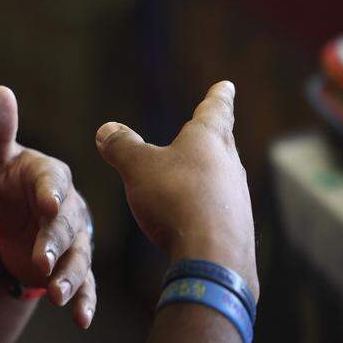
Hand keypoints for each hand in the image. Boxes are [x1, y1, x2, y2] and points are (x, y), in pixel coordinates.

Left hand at [0, 86, 95, 327]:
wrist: (12, 221)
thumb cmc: (3, 184)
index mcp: (49, 175)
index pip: (52, 182)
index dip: (50, 193)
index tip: (46, 204)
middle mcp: (68, 206)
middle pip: (65, 224)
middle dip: (54, 243)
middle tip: (42, 262)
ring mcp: (75, 238)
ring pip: (78, 257)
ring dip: (70, 276)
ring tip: (57, 296)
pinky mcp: (75, 265)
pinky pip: (85, 283)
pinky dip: (85, 300)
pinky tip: (82, 319)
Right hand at [95, 81, 257, 299]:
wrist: (212, 257)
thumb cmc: (175, 200)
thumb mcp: (138, 168)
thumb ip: (122, 147)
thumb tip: (106, 129)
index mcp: (207, 139)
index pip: (215, 110)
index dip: (218, 97)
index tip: (226, 86)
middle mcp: (229, 165)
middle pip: (222, 143)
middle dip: (215, 134)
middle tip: (216, 125)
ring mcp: (237, 198)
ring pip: (224, 177)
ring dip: (210, 173)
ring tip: (198, 174)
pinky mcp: (237, 228)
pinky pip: (221, 208)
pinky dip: (208, 205)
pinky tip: (196, 216)